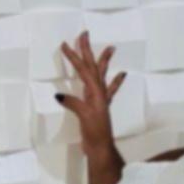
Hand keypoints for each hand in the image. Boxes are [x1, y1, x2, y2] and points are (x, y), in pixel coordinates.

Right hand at [56, 31, 125, 157]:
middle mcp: (99, 93)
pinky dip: (115, 82)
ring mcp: (100, 99)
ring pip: (101, 75)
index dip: (74, 57)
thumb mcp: (84, 116)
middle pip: (93, 67)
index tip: (65, 45)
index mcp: (95, 93)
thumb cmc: (94, 133)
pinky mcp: (99, 107)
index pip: (83, 70)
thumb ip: (74, 103)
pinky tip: (123, 74)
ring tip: (111, 48)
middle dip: (88, 50)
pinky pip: (109, 91)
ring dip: (104, 61)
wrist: (101, 149)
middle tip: (85, 34)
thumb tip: (60, 95)